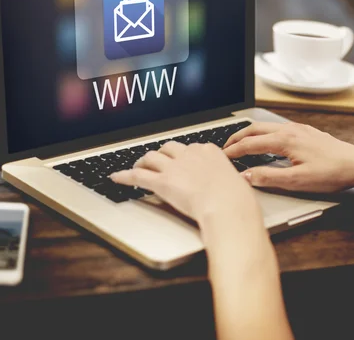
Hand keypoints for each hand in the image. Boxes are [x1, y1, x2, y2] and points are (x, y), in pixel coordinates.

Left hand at [110, 141, 260, 224]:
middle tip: (157, 161)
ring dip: (143, 161)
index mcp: (209, 151)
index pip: (191, 147)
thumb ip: (226, 179)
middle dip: (162, 153)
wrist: (227, 206)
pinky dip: (124, 176)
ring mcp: (175, 167)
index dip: (183, 155)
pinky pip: (138, 176)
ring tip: (138, 166)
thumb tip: (228, 186)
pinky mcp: (162, 182)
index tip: (181, 160)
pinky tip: (116, 177)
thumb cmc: (236, 199)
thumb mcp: (236, 182)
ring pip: (152, 157)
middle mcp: (190, 154)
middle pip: (169, 147)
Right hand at [224, 122, 353, 192]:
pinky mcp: (307, 131)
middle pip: (255, 129)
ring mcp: (299, 128)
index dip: (233, 151)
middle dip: (236, 137)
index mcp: (285, 140)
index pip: (250, 144)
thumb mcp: (297, 181)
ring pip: (266, 126)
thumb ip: (268, 177)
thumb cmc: (331, 174)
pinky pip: (278, 128)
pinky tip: (266, 142)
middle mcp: (290, 130)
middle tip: (224, 147)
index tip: (221, 157)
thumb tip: (245, 175)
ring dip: (250, 134)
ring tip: (240, 143)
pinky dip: (264, 133)